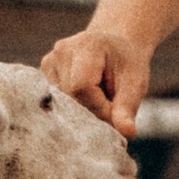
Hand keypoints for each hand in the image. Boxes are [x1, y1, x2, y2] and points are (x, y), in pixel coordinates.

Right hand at [42, 23, 151, 139]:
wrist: (115, 45)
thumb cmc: (127, 64)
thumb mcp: (135, 83)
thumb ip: (127, 107)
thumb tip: (128, 133)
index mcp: (86, 46)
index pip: (81, 88)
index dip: (99, 108)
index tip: (116, 112)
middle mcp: (61, 51)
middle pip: (69, 97)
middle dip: (91, 111)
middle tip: (109, 107)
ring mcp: (49, 62)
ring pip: (61, 103)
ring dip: (81, 110)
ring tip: (98, 97)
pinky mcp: (42, 74)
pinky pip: (56, 102)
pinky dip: (72, 106)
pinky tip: (85, 97)